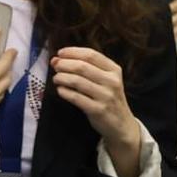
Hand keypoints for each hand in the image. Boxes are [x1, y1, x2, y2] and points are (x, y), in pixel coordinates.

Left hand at [52, 46, 142, 174]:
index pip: (91, 55)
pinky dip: (64, 92)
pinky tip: (60, 90)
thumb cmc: (108, 97)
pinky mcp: (98, 110)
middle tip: (55, 66)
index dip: (72, 52)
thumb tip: (57, 59)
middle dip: (64, 64)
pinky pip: (75, 97)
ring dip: (61, 78)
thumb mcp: (105, 80)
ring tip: (56, 79)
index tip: (59, 53)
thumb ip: (86, 68)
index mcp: (114, 70)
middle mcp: (112, 81)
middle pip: (82, 66)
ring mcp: (106, 96)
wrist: (121, 124)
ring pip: (77, 81)